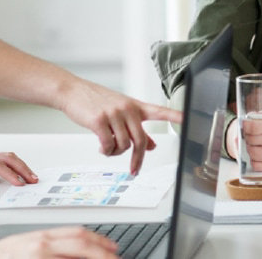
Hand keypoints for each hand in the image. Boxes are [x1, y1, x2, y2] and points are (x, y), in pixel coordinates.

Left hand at [0, 139, 38, 185]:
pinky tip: (22, 173)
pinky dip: (17, 165)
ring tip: (32, 177)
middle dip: (23, 170)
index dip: (10, 175)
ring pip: (10, 157)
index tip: (19, 184)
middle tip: (33, 181)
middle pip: (9, 159)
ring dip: (22, 167)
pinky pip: (7, 159)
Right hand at [0, 226, 117, 258]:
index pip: (77, 234)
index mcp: (42, 236)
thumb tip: (77, 251)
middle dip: (103, 254)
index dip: (98, 241)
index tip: (111, 248)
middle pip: (81, 245)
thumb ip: (52, 246)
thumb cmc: (2, 256)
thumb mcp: (29, 244)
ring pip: (75, 257)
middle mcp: (42, 245)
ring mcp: (39, 258)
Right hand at [54, 78, 183, 174]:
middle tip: (134, 170)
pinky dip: (105, 151)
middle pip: (141, 140)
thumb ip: (138, 129)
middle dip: (137, 159)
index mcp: (136, 106)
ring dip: (116, 152)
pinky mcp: (99, 120)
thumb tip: (152, 146)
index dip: (175, 116)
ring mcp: (114, 114)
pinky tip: (100, 146)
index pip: (160, 111)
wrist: (72, 91)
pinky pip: (108, 145)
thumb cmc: (97, 101)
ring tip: (107, 147)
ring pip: (124, 145)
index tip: (189, 119)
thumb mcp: (121, 111)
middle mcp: (128, 109)